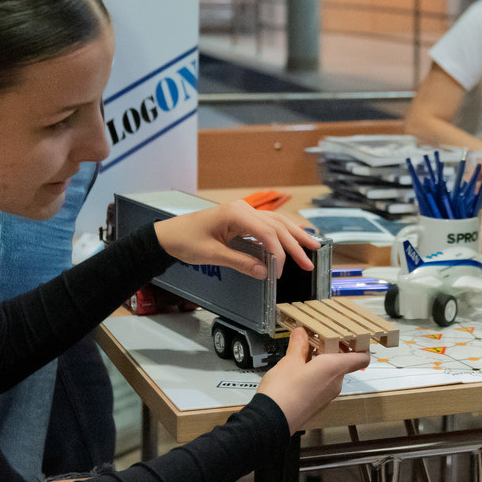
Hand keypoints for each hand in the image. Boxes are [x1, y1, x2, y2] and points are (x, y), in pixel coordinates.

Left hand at [154, 201, 317, 279]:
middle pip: (277, 225)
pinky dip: (283, 233)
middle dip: (294, 245)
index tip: (281, 271)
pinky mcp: (243, 218)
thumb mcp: (211, 254)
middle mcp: (243, 209)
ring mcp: (244, 212)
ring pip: (277, 223)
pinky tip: (295, 238)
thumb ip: (240, 262)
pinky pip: (268, 225)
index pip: (266, 233)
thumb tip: (264, 272)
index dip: (278, 253)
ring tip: (313, 247)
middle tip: (308, 263)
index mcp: (235, 213)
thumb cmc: (185, 241)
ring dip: (295, 236)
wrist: (168, 234)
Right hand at [256, 329, 368, 431]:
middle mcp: (335, 383)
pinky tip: (298, 371)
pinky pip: (322, 385)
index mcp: (334, 368)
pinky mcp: (317, 405)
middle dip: (331, 350)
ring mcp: (327, 396)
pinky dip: (315, 375)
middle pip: (343, 363)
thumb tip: (301, 333)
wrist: (271, 422)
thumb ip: (298, 345)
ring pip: (331, 374)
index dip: (360, 346)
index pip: (362, 357)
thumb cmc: (283, 391)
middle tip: (316, 338)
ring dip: (321, 362)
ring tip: (303, 352)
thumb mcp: (289, 361)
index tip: (349, 336)